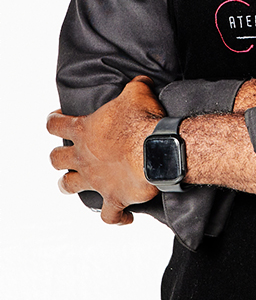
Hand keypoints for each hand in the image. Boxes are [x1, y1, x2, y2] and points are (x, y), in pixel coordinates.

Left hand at [47, 76, 164, 224]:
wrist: (158, 150)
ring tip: (73, 185)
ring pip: (68, 187)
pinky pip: (109, 215)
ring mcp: (96, 180)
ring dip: (69, 185)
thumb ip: (134, 87)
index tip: (56, 119)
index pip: (56, 125)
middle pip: (57, 160)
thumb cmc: (143, 121)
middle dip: (58, 158)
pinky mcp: (113, 198)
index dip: (53, 122)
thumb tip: (140, 82)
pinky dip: (116, 217)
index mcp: (85, 131)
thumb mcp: (138, 92)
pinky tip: (123, 217)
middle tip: (65, 155)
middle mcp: (84, 157)